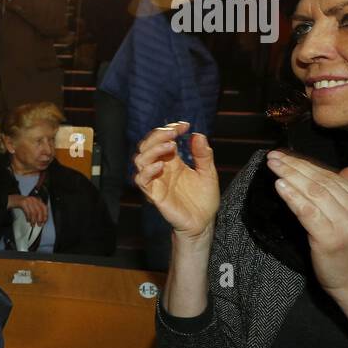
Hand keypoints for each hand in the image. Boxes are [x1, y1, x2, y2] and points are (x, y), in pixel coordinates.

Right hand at [8, 193, 47, 226]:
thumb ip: (36, 210)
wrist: (11, 199)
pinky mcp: (22, 203)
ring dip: (33, 220)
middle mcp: (33, 199)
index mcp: (36, 200)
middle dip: (40, 219)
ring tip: (32, 224)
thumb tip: (42, 219)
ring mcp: (28, 200)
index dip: (45, 215)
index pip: (44, 207)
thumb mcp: (30, 205)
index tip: (44, 221)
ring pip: (34, 212)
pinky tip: (28, 220)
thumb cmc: (21, 204)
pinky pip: (27, 212)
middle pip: (40, 210)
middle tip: (39, 224)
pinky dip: (28, 218)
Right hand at [133, 121, 219, 239]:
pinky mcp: (154, 194)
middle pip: (146, 145)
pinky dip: (148, 170)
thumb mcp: (208, 172)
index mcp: (172, 161)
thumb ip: (203, 155)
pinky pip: (141, 180)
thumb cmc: (204, 198)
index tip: (184, 125)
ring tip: (170, 145)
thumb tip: (198, 135)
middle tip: (174, 132)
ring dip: (153, 149)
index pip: (161, 139)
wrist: (203, 222)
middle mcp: (161, 169)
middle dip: (158, 135)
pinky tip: (161, 165)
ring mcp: (156, 181)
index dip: (169, 128)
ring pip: (140, 160)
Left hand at [264, 151, 347, 301]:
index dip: (308, 165)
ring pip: (315, 193)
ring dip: (291, 176)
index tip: (287, 157)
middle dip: (296, 166)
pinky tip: (280, 186)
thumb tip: (347, 171)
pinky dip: (293, 197)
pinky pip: (308, 212)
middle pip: (323, 182)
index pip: (334, 178)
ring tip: (273, 166)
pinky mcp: (331, 240)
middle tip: (274, 157)